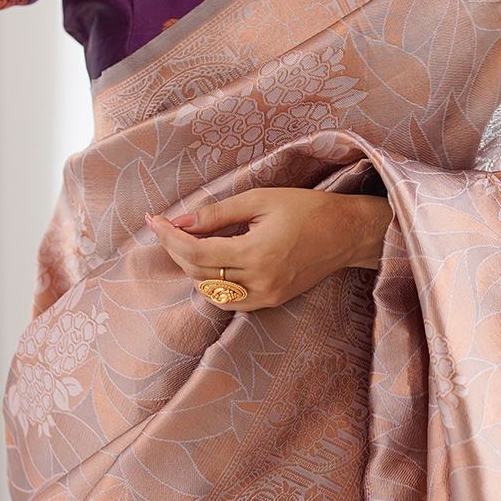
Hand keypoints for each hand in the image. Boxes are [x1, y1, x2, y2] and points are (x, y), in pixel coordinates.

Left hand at [145, 187, 391, 310]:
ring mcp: (266, 296)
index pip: (197, 251)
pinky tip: (211, 262)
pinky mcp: (272, 301)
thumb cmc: (307, 209)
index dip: (169, 237)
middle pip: (198, 272)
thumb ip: (217, 213)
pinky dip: (212, 282)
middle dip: (176, 249)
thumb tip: (180, 222)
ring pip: (210, 291)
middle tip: (165, 227)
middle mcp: (259, 281)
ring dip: (192, 269)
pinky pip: (230, 299)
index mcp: (256, 253)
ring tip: (187, 243)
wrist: (347, 234)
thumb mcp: (260, 199)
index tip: (153, 220)